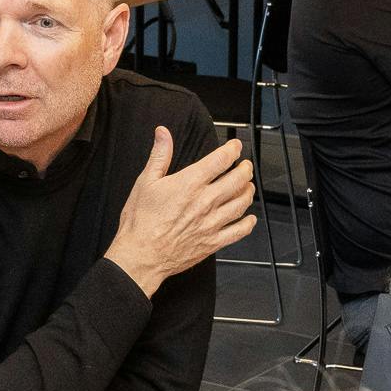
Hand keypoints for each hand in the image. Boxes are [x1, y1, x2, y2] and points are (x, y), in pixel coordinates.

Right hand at [105, 127, 257, 296]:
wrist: (141, 255)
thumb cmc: (141, 222)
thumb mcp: (145, 182)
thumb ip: (159, 156)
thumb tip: (163, 134)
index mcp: (190, 184)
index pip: (221, 160)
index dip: (232, 149)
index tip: (235, 147)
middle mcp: (205, 202)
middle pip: (237, 180)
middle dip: (245, 169)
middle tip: (245, 165)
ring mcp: (211, 222)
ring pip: (241, 203)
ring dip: (248, 192)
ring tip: (248, 186)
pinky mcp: (213, 242)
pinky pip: (238, 231)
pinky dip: (248, 224)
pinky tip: (249, 219)